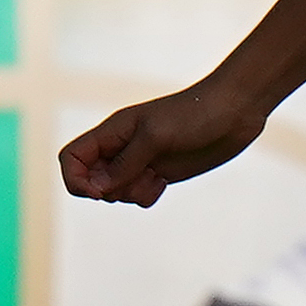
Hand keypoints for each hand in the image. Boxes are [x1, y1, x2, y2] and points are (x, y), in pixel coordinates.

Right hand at [59, 76, 268, 209]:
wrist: (234, 110)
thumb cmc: (195, 113)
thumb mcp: (156, 136)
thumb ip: (126, 163)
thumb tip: (100, 188)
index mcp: (112, 131)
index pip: (71, 158)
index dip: (74, 179)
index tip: (98, 192)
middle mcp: (121, 147)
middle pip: (90, 179)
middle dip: (107, 190)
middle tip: (137, 178)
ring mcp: (140, 160)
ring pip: (115, 191)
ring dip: (130, 193)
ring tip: (155, 177)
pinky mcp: (160, 172)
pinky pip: (138, 195)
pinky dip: (146, 195)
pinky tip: (163, 182)